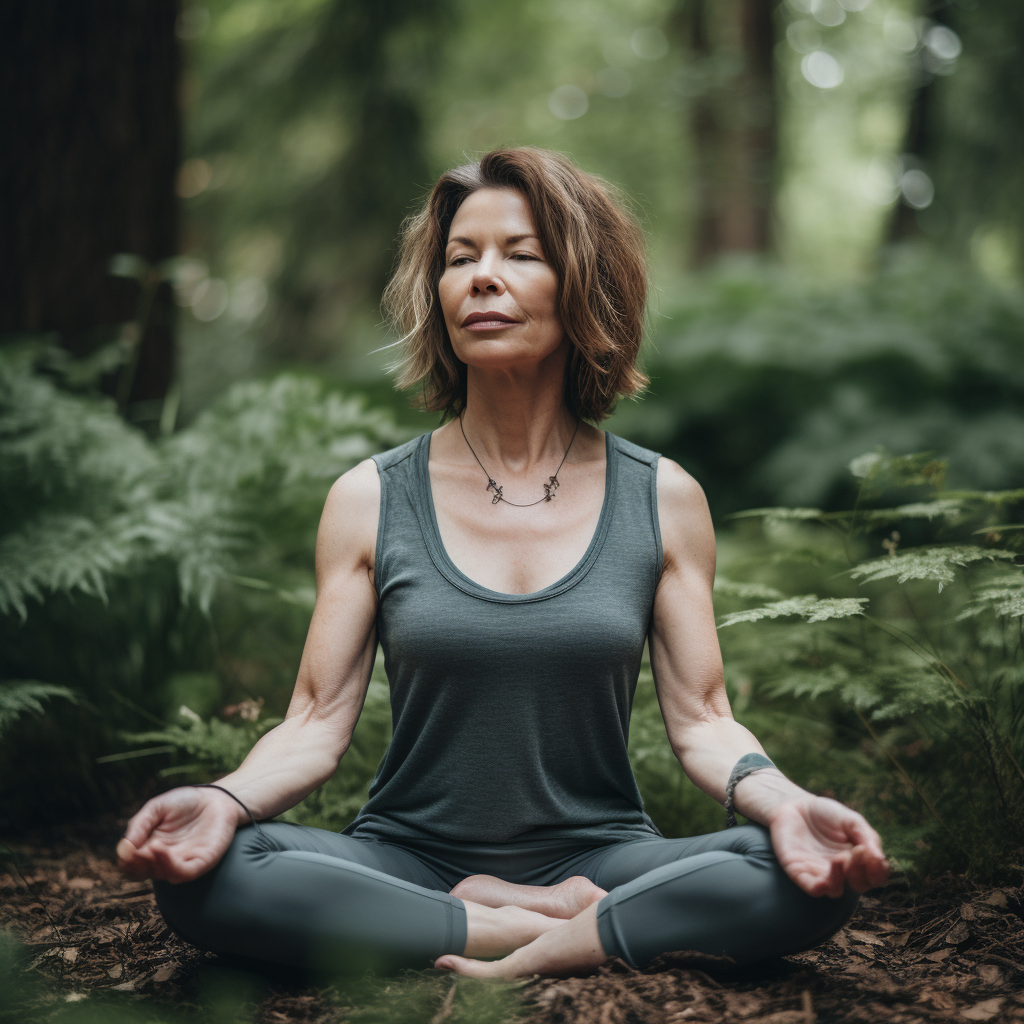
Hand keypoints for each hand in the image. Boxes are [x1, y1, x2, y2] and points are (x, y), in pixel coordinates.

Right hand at [116, 787, 244, 883]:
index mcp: (149, 848)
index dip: (125, 860)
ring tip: (151, 847)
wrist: (216, 798)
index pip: (130, 864)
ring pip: (162, 874)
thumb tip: (124, 847)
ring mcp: (182, 862)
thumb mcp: (157, 807)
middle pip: (143, 872)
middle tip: (137, 851)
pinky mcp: (200, 863)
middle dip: (137, 863)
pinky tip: (162, 850)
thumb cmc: (185, 802)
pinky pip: (183, 873)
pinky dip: (171, 866)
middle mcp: (163, 860)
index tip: (126, 849)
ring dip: (153, 864)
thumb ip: (140, 824)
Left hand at [767, 796, 889, 898]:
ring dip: (840, 880)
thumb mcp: (851, 820)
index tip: (872, 854)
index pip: (875, 877)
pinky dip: (818, 888)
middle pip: (859, 885)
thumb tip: (880, 859)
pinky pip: (811, 888)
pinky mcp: (799, 871)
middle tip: (858, 852)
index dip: (878, 871)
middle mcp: (841, 872)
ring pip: (835, 890)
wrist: (794, 804)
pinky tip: (823, 882)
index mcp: (858, 861)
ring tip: (839, 859)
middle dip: (860, 872)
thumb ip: (867, 837)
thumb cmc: (826, 814)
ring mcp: (820, 873)